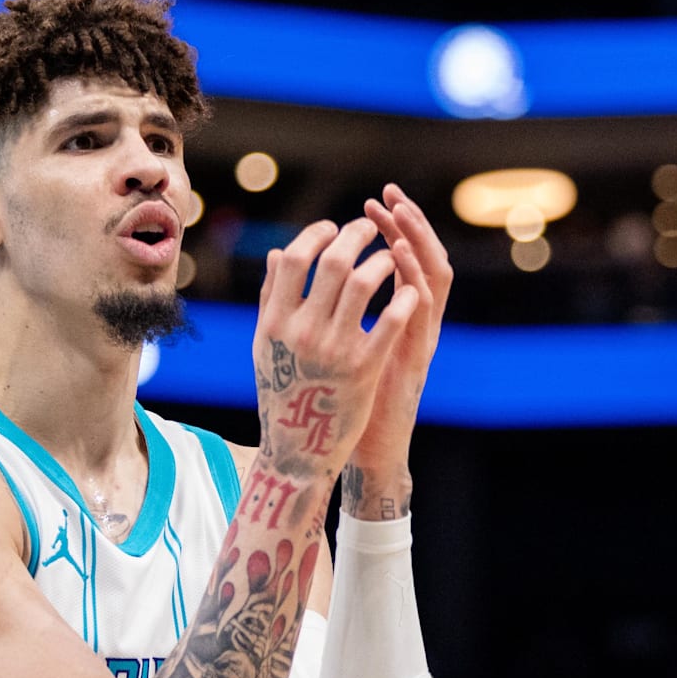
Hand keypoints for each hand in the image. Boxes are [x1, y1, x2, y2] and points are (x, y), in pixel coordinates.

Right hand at [252, 217, 421, 481]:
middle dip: (355, 236)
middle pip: (332, 263)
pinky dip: (404, 299)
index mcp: (273, 322)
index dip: (315, 236)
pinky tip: (410, 292)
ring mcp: (333, 349)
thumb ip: (270, 298)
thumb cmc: (281, 392)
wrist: (298, 448)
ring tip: (390, 257)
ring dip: (383, 261)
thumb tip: (275, 253)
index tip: (332, 228)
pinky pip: (391, 322)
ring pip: (363, 283)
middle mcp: (301, 332)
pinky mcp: (364, 369)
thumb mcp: (266, 345)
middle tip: (369, 228)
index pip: (292, 259)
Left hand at [345, 184, 452, 516]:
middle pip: (423, 259)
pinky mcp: (414, 358)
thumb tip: (288, 265)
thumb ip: (325, 310)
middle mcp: (415, 324)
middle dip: (407, 224)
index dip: (394, 229)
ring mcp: (419, 339)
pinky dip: (414, 280)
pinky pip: (421, 312)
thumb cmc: (348, 403)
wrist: (368, 452)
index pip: (403, 260)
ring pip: (432, 278)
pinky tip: (398, 256)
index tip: (375, 201)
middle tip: (389, 196)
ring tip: (398, 214)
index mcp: (398, 319)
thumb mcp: (337, 348)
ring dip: (415, 243)